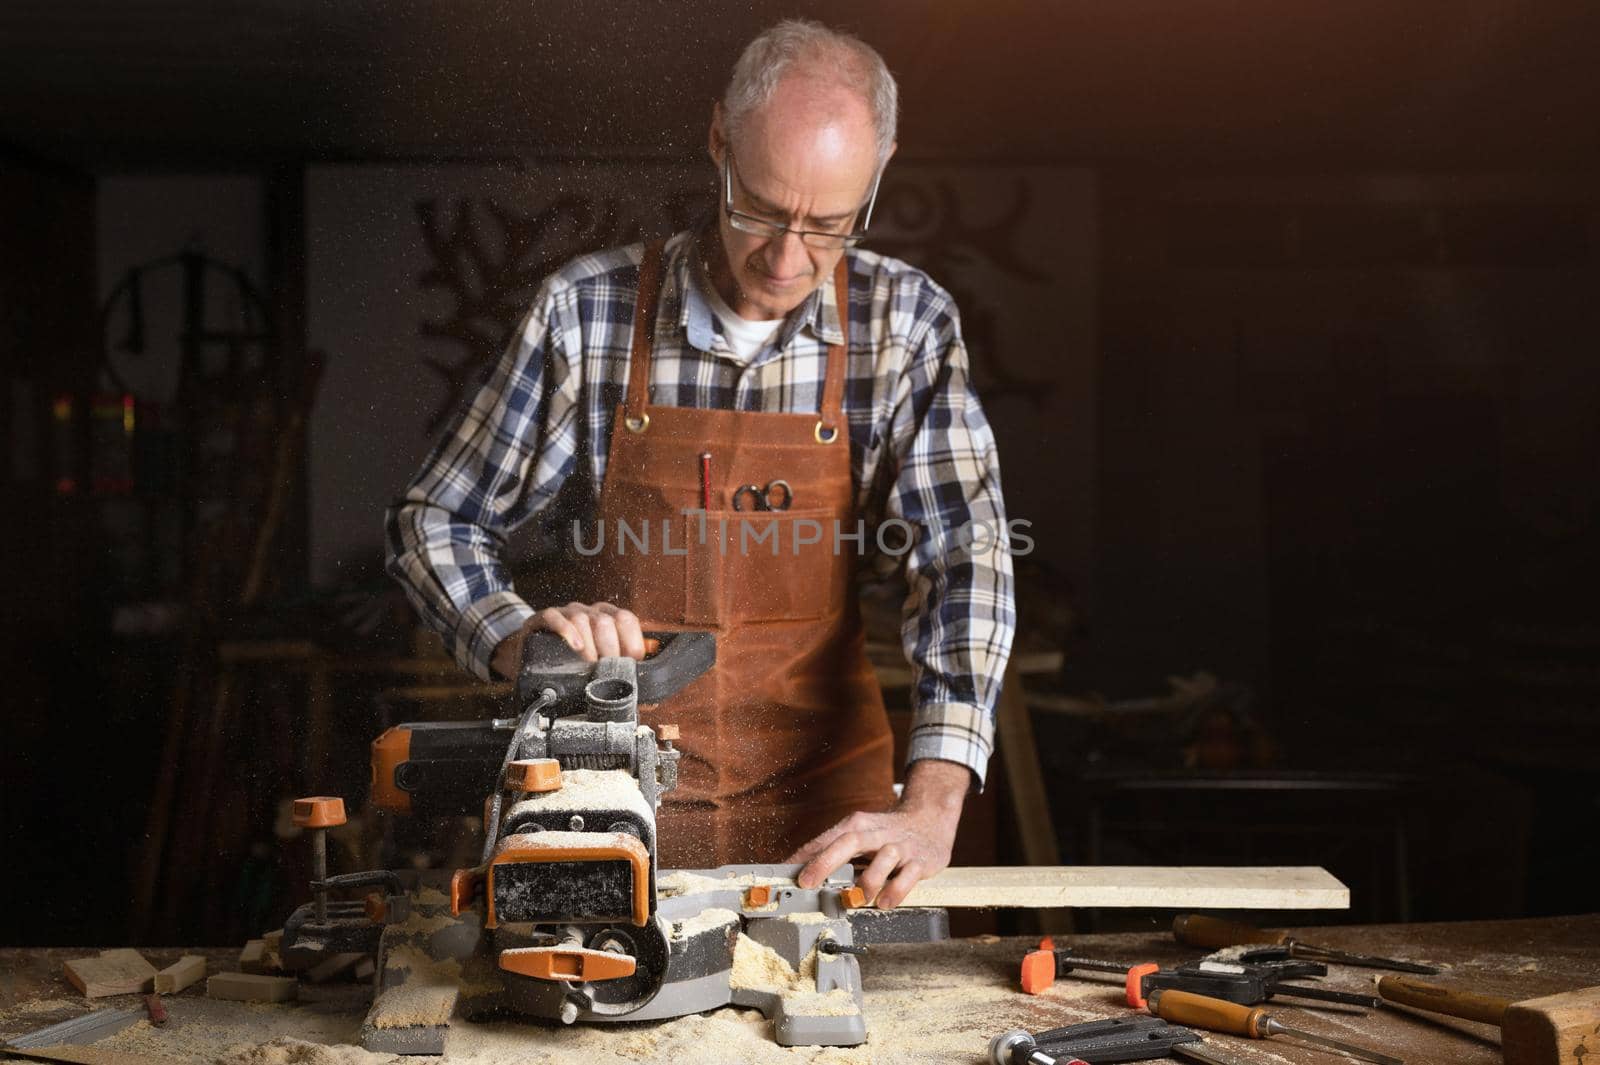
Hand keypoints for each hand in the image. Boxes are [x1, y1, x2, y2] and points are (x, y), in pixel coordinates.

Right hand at [490, 601, 645, 677]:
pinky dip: (565, 630)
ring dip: (588, 644)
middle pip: (605, 621)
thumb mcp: (599, 664)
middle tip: (603, 669)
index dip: (630, 643)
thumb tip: (650, 699)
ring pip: (582, 618)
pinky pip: (555, 616)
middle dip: (608, 648)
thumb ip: (622, 674)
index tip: (626, 664)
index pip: (626, 620)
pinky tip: (573, 645)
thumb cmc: (572, 661)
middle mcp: (589, 611)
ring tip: (588, 663)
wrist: (534, 655)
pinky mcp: (544, 618)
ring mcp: (566, 612)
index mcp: (608, 617)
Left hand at [786, 759, 970, 908]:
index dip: (805, 856)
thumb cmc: (886, 832)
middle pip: (850, 841)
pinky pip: (909, 875)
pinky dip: (896, 890)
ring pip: (883, 858)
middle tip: (808, 883)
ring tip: (855, 900)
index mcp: (858, 825)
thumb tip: (796, 867)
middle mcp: (877, 833)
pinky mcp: (921, 860)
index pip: (827, 838)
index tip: (785, 873)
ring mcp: (900, 846)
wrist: (930, 819)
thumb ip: (831, 850)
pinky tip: (884, 902)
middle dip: (826, 862)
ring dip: (867, 881)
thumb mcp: (858, 834)